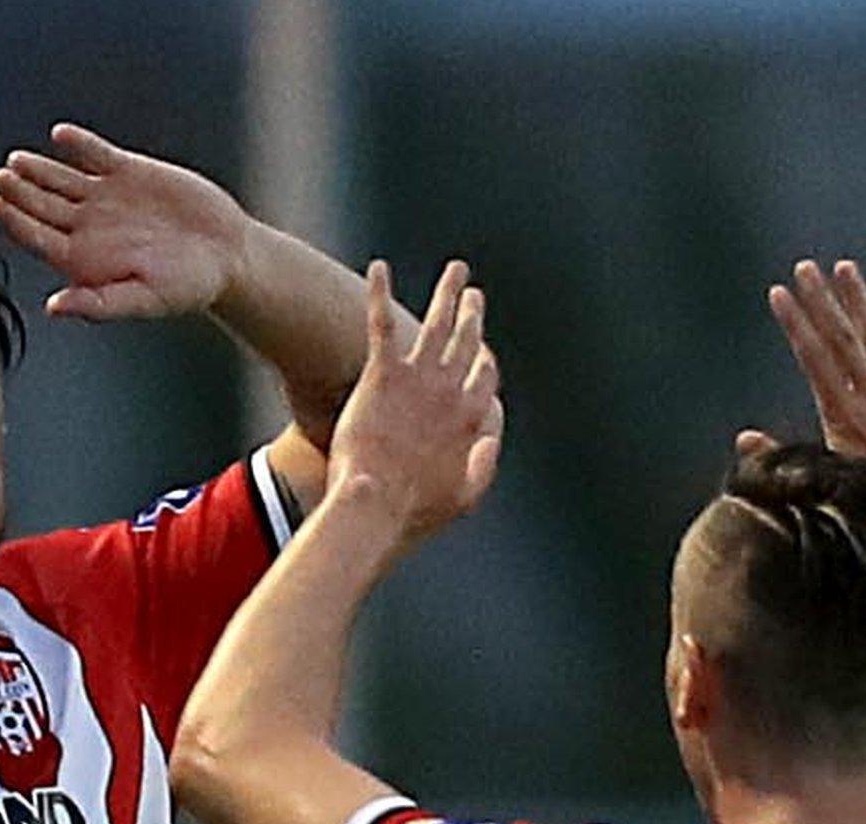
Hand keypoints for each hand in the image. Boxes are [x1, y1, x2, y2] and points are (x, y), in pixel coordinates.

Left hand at [0, 123, 249, 319]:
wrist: (226, 256)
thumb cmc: (186, 288)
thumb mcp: (143, 300)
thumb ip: (98, 303)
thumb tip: (53, 308)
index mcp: (81, 259)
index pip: (36, 237)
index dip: (14, 221)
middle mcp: (85, 226)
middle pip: (41, 205)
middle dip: (19, 191)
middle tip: (0, 177)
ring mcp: (104, 196)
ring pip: (61, 178)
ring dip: (38, 168)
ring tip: (17, 160)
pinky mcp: (128, 172)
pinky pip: (96, 155)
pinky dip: (79, 145)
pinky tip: (61, 136)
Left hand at [327, 259, 502, 545]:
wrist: (377, 508)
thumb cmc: (416, 513)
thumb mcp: (463, 498)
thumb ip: (481, 468)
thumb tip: (489, 438)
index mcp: (470, 418)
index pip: (487, 378)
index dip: (486, 362)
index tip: (484, 351)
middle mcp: (449, 391)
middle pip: (468, 341)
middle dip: (473, 316)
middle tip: (474, 294)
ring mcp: (418, 380)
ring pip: (437, 323)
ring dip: (448, 294)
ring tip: (455, 271)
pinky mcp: (382, 376)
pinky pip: (382, 325)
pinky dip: (380, 294)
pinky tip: (378, 268)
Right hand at [766, 259, 865, 529]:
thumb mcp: (828, 484)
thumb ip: (787, 454)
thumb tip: (745, 437)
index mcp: (845, 417)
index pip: (813, 358)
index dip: (795, 323)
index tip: (778, 294)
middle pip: (842, 339)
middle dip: (820, 301)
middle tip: (804, 268)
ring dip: (858, 301)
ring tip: (843, 268)